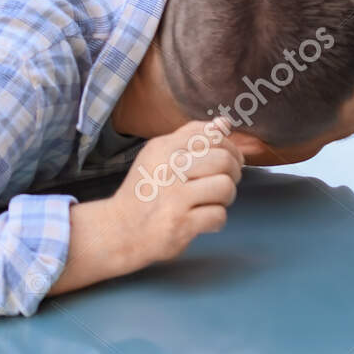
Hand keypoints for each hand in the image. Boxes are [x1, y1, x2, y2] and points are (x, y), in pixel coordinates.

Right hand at [109, 119, 243, 264]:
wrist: (120, 230)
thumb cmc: (144, 193)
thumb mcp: (158, 156)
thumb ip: (190, 138)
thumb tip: (224, 123)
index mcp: (163, 147)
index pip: (210, 134)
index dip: (229, 147)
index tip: (227, 160)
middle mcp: (168, 167)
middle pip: (223, 159)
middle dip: (233, 173)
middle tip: (221, 184)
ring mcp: (174, 196)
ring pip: (225, 187)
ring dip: (225, 198)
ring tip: (210, 203)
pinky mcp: (181, 222)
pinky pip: (219, 215)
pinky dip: (215, 221)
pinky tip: (201, 221)